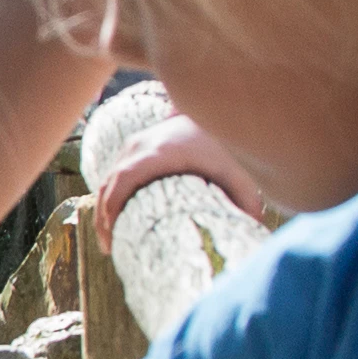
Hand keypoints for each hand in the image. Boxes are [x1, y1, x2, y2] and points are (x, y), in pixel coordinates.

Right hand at [89, 113, 277, 230]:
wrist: (218, 110)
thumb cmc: (227, 145)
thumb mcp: (240, 175)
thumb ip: (247, 203)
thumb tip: (253, 232)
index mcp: (162, 153)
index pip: (124, 179)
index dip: (112, 207)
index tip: (113, 235)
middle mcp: (142, 145)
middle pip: (110, 182)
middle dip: (104, 217)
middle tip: (109, 248)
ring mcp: (136, 142)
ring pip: (109, 178)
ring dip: (104, 208)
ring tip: (110, 240)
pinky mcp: (136, 145)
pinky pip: (115, 172)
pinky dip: (111, 195)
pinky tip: (116, 218)